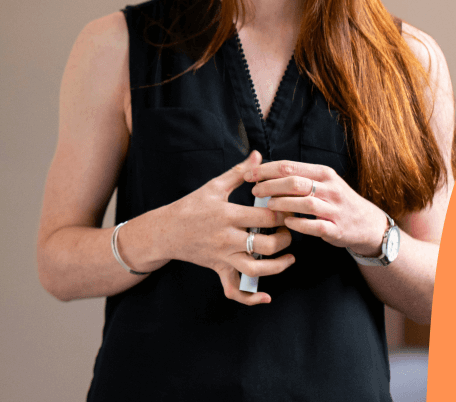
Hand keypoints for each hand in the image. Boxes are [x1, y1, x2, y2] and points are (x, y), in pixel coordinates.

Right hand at [165, 151, 294, 304]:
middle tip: (289, 230)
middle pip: (267, 245)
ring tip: (289, 257)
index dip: (284, 214)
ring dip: (279, 266)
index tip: (290, 209)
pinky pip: (234, 290)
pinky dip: (250, 298)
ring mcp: (223, 257)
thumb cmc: (190, 206)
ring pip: (256, 269)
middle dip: (285, 238)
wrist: (165, 231)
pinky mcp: (219, 269)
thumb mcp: (213, 186)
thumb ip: (239, 172)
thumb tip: (258, 156)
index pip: (266, 217)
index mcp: (227, 215)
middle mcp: (227, 238)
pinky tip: (266, 296)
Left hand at [247, 160, 388, 256]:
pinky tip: (286, 222)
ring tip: (268, 205)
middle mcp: (330, 188)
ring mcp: (335, 209)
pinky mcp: (337, 229)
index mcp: (323, 173)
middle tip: (255, 191)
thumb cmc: (335, 200)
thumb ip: (297, 176)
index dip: (266, 170)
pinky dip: (298, 224)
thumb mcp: (322, 182)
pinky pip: (315, 226)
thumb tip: (263, 170)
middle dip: (270, 185)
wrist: (367, 223)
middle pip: (294, 182)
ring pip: (305, 203)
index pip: (289, 167)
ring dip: (282, 204)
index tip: (249, 175)